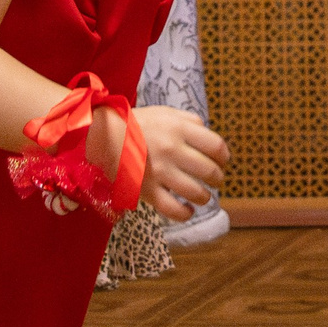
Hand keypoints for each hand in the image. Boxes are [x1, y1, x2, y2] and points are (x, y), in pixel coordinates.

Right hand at [131, 105, 228, 220]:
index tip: (223, 161)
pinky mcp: (146, 190)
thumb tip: (208, 134)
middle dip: (217, 178)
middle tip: (216, 180)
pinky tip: (189, 211)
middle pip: (209, 170)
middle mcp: (172, 150)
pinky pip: (172, 208)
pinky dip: (185, 214)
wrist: (103, 136)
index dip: (224, 156)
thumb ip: (189, 121)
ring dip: (204, 197)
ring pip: (194, 192)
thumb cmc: (137, 124)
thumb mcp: (165, 113)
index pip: (216, 146)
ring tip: (204, 196)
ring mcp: (159, 172)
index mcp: (179, 129)